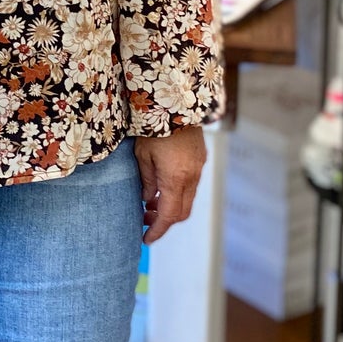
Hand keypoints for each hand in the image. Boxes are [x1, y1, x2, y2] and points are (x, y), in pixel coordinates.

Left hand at [134, 126, 206, 242]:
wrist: (176, 103)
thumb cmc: (154, 128)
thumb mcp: (142, 156)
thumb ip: (146, 181)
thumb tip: (147, 199)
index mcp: (175, 179)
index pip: (168, 216)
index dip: (157, 230)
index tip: (146, 239)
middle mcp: (191, 177)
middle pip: (181, 212)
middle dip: (163, 221)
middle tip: (145, 219)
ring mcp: (198, 168)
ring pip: (187, 199)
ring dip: (170, 206)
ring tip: (150, 203)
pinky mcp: (200, 159)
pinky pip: (191, 185)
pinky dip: (178, 193)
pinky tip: (162, 187)